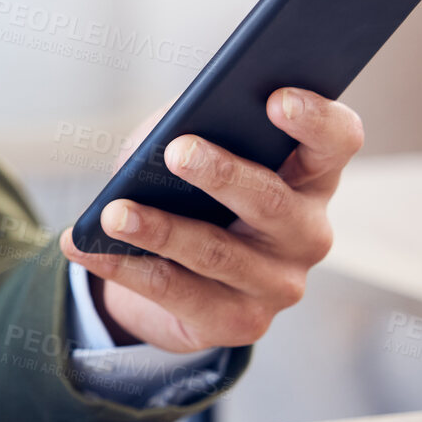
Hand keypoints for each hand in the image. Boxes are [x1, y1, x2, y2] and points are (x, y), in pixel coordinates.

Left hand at [59, 87, 362, 353]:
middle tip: (177, 150)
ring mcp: (279, 283)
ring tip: (114, 212)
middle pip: (272, 201)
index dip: (315, 120)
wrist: (169, 277)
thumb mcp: (187, 152)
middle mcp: (308, 232)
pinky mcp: (240, 323)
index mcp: (310, 176)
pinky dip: (124, 266)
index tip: (276, 98)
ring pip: (217, 253)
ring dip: (160, 230)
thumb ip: (189, 132)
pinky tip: (85, 247)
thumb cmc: (184, 192)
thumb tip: (166, 135)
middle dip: (222, 173)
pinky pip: (176, 292)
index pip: (336, 142)